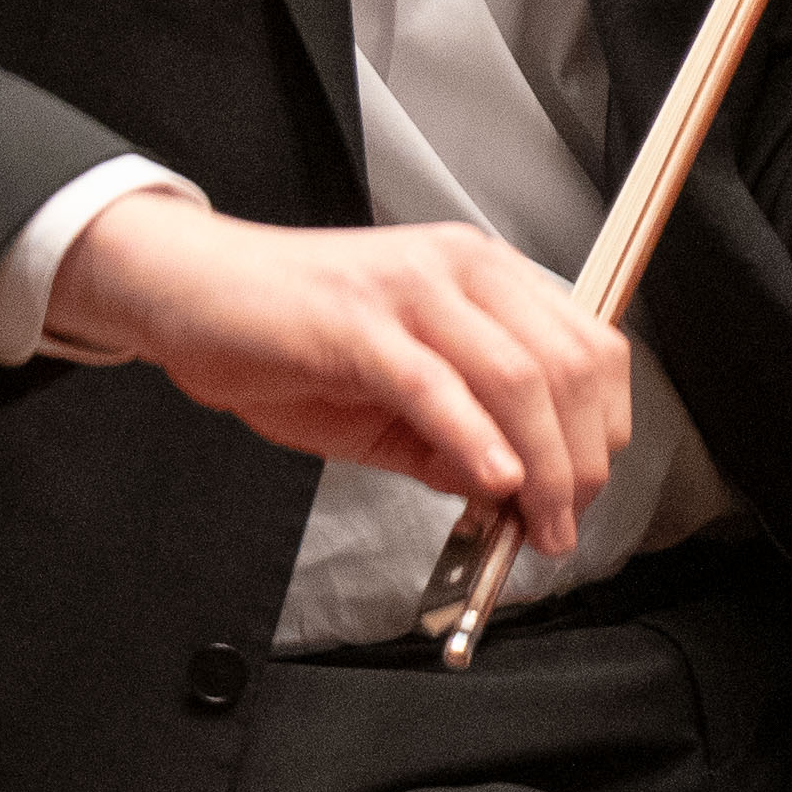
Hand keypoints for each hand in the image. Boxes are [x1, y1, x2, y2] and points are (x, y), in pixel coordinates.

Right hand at [45, 190, 629, 555]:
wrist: (188, 291)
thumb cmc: (285, 336)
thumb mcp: (390, 396)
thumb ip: (451, 438)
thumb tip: (511, 494)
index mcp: (479, 274)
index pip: (588, 344)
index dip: (604, 428)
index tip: (586, 493)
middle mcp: (457, 267)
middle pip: (568, 365)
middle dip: (580, 460)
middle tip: (561, 524)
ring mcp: (407, 289)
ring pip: (517, 375)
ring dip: (542, 466)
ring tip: (533, 525)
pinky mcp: (355, 322)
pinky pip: (435, 384)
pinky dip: (474, 438)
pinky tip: (491, 484)